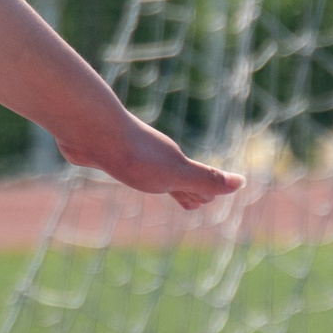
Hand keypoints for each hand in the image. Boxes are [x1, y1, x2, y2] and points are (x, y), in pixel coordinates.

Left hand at [59, 117, 242, 209]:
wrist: (91, 130)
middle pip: (173, 176)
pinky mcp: (103, 152)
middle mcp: (154, 155)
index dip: (201, 194)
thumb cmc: (135, 156)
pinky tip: (117, 167)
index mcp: (172, 162)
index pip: (193, 182)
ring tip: (157, 187)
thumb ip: (206, 180)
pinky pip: (119, 162)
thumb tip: (242, 182)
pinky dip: (126, 170)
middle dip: (183, 189)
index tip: (206, 202)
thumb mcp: (176, 173)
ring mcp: (129, 152)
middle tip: (191, 202)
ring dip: (156, 181)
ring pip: (147, 170)